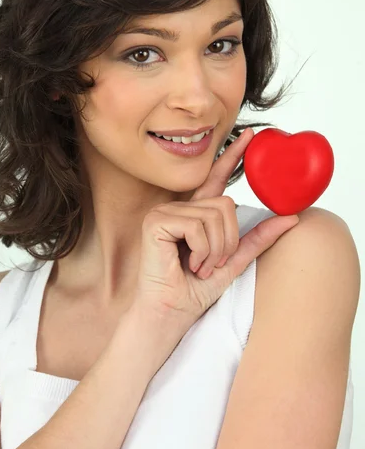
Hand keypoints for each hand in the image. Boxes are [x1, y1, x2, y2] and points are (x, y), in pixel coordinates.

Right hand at [134, 128, 299, 331]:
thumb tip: (291, 218)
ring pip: (215, 215)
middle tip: (210, 262)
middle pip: (225, 203)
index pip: (217, 179)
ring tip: (198, 265)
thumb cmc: (194, 290)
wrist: (171, 313)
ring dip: (215, 249)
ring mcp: (165, 212)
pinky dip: (201, 250)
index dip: (233, 156)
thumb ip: (258, 238)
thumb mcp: (234, 261)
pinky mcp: (156, 221)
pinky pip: (197, 226)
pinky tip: (186, 263)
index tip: (250, 134)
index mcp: (196, 214)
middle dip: (228, 240)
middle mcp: (180, 208)